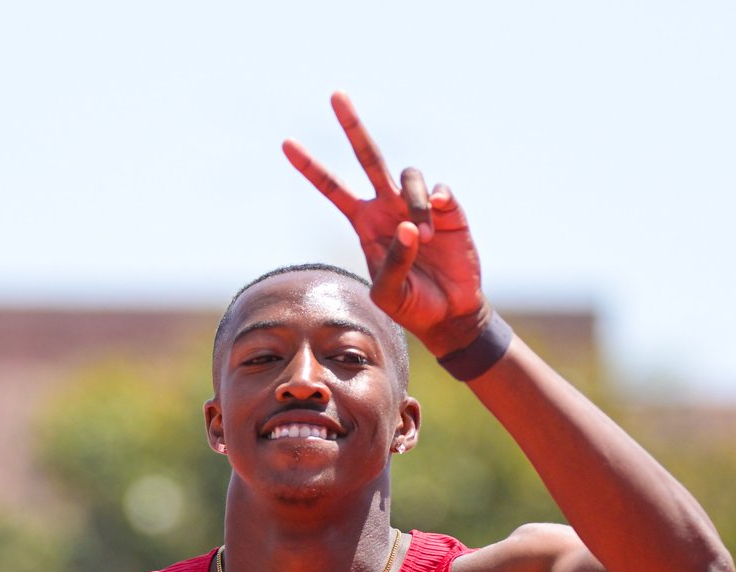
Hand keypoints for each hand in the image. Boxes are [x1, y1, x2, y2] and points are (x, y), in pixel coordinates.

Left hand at [284, 93, 489, 357]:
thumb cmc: (413, 306)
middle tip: (335, 95)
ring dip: (414, 203)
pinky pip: (439, 189)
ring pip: (408, 175)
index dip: (311, 167)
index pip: (332, 189)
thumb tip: (408, 227)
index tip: (285, 144)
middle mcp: (388, 207)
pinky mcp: (447, 209)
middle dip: (352, 126)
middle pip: (367, 156)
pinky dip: (436, 200)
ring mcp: (416, 204)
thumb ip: (393, 264)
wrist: (450, 313)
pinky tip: (437, 218)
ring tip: (425, 238)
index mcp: (365, 224)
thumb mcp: (389, 295)